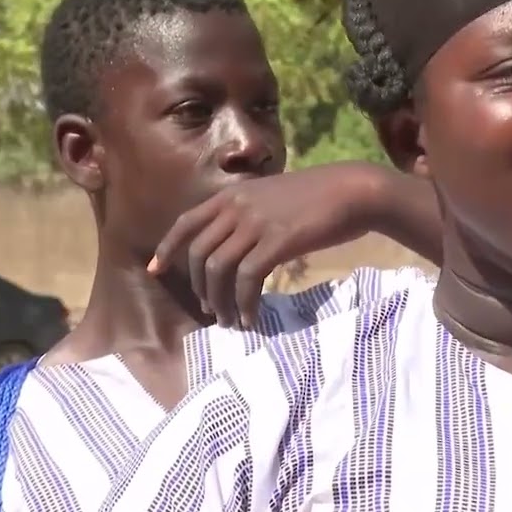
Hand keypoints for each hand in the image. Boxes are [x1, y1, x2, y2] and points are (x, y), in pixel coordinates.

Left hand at [147, 162, 399, 327]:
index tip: (156, 270)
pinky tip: (252, 317)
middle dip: (199, 287)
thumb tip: (234, 244)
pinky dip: (245, 303)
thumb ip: (250, 213)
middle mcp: (238, 206)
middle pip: (198, 253)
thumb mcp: (274, 196)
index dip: (168, 248)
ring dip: (220, 301)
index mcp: (234, 194)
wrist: (355, 191)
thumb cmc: (321, 196)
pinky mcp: (277, 242)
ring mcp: (256, 223)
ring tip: (230, 319)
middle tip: (211, 309)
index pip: (186, 222)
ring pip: (218, 270)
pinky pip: (248, 280)